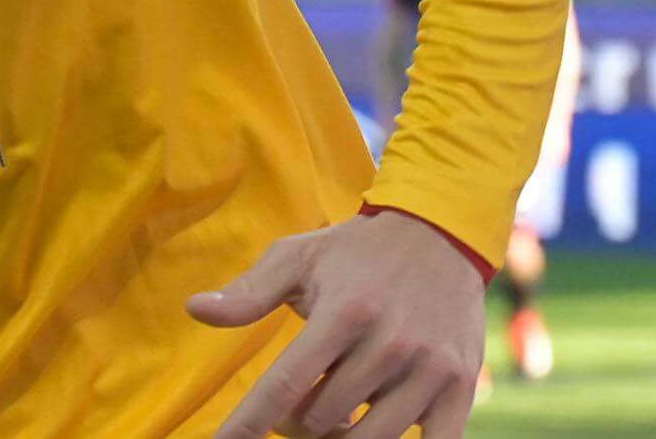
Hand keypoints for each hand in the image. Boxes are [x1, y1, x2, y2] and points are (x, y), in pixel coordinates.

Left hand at [189, 209, 486, 438]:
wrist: (438, 237)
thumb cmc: (354, 252)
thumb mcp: (297, 258)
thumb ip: (249, 292)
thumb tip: (195, 309)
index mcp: (344, 311)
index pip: (286, 383)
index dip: (250, 421)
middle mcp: (390, 343)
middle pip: (322, 417)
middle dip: (293, 420)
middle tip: (292, 403)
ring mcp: (430, 369)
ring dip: (338, 437)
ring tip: (328, 415)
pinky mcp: (461, 388)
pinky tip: (369, 428)